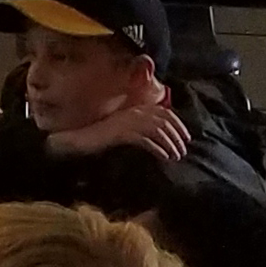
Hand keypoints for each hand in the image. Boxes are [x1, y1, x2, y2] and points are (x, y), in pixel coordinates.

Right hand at [49, 94, 191, 163]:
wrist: (79, 140)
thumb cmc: (101, 137)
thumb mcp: (124, 129)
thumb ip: (140, 128)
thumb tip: (161, 135)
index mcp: (134, 109)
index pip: (164, 112)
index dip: (178, 124)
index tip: (186, 137)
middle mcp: (132, 112)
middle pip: (163, 120)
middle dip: (176, 136)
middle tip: (183, 151)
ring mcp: (126, 121)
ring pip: (156, 130)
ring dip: (169, 144)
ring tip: (175, 156)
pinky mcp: (120, 133)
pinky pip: (144, 139)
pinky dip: (157, 148)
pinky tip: (163, 157)